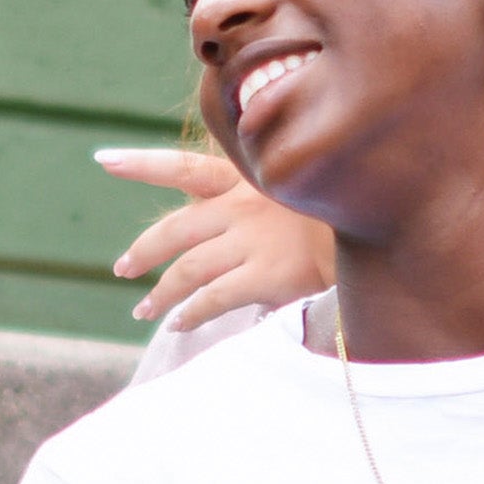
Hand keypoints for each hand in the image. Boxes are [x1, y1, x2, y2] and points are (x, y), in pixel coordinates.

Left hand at [97, 148, 333, 330]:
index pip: (183, 167)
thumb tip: (232, 215)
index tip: (103, 161)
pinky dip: (190, 314)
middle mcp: (242, 206)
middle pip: (175, 230)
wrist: (379, 230)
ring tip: (145, 309)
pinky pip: (213, 298)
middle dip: (144, 251)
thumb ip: (262, 199)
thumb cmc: (338, 210)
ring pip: (188, 269)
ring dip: (162, 293)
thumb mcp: (296, 187)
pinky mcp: (267, 274)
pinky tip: (179, 323)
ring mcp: (253, 241)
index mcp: (245, 178)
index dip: (141, 164)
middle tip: (123, 267)